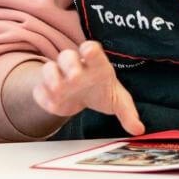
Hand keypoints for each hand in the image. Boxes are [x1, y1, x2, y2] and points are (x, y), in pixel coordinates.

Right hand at [29, 41, 145, 134]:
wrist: (81, 97)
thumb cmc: (101, 92)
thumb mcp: (118, 101)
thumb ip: (128, 114)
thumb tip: (138, 129)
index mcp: (94, 64)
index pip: (91, 49)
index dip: (90, 50)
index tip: (91, 53)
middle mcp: (74, 66)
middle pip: (67, 56)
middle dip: (70, 64)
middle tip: (75, 76)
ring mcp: (58, 77)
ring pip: (49, 68)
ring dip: (52, 76)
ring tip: (58, 89)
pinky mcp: (46, 90)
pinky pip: (39, 89)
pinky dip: (43, 96)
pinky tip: (52, 105)